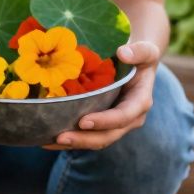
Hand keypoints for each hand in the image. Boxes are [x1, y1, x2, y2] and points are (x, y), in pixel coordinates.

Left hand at [45, 41, 160, 150]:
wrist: (135, 64)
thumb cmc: (139, 56)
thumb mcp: (146, 51)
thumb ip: (139, 51)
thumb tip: (123, 53)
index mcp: (139, 103)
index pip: (122, 117)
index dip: (104, 121)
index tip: (83, 121)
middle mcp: (129, 119)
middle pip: (106, 136)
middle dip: (83, 139)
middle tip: (60, 137)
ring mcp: (114, 125)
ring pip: (94, 140)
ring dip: (73, 143)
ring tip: (49, 141)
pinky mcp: (101, 125)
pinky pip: (85, 136)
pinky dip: (68, 139)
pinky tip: (46, 139)